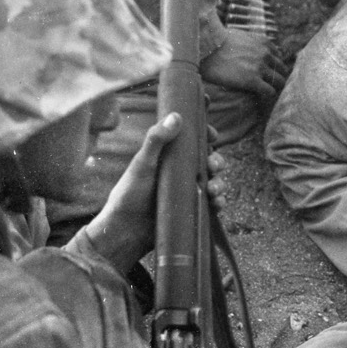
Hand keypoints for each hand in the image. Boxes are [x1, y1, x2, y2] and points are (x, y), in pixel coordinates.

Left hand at [76, 112, 225, 274]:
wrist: (127, 231)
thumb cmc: (129, 194)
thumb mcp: (142, 164)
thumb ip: (157, 140)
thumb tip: (176, 116)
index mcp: (169, 156)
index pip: (192, 139)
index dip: (206, 133)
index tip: (212, 133)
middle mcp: (181, 171)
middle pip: (209, 159)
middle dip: (217, 160)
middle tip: (213, 164)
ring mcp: (188, 190)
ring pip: (214, 180)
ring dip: (220, 182)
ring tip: (213, 188)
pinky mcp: (193, 208)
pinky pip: (213, 203)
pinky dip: (219, 201)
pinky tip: (216, 203)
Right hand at [200, 29, 287, 99]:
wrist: (205, 50)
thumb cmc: (217, 43)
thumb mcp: (239, 35)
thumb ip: (251, 41)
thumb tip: (251, 47)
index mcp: (263, 42)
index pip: (278, 56)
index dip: (273, 65)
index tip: (267, 71)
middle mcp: (265, 54)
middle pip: (283, 69)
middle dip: (277, 76)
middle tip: (268, 83)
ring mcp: (260, 67)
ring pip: (280, 81)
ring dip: (274, 86)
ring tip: (266, 91)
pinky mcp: (252, 80)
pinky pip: (270, 91)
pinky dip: (267, 94)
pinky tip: (260, 95)